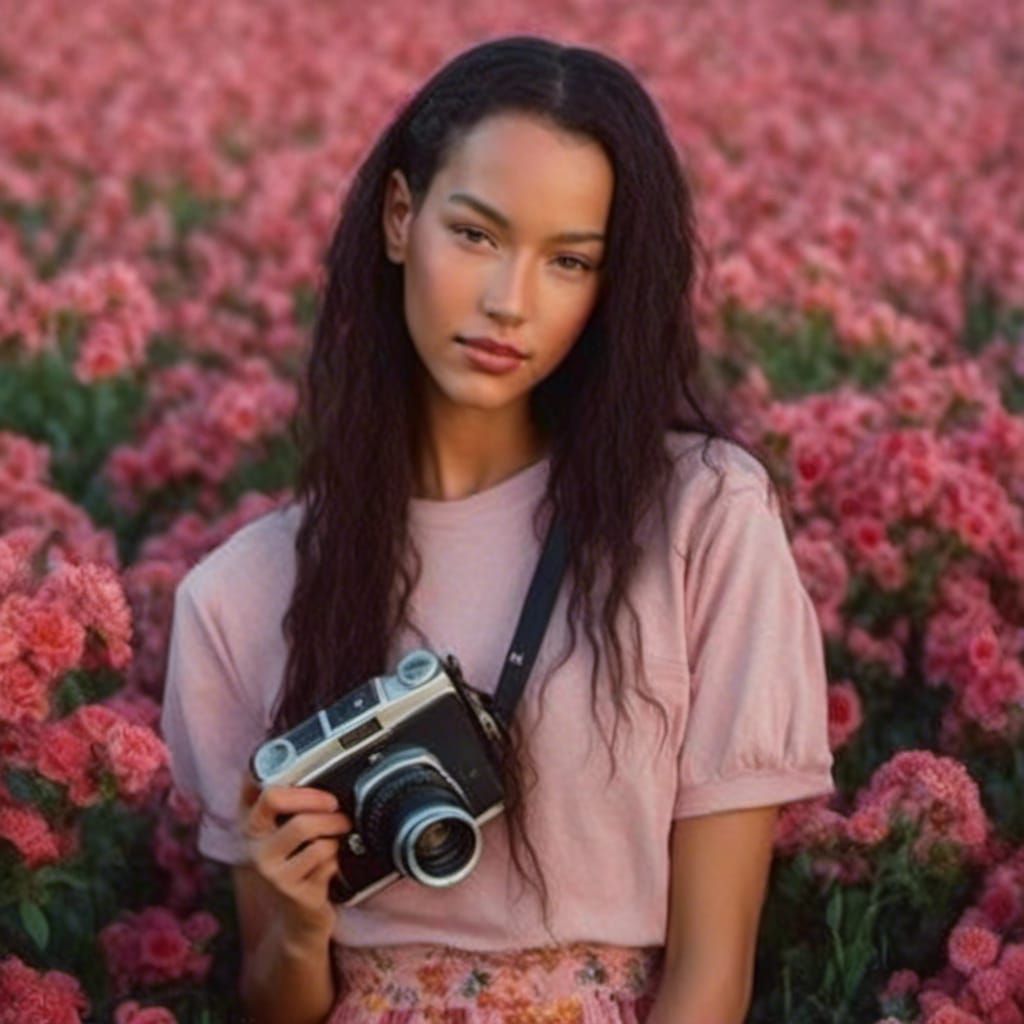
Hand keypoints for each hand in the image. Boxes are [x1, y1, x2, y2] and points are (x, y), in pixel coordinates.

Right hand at [237, 773, 351, 943]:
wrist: (300, 921)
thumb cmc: (296, 867)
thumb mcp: (282, 833)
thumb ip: (286, 802)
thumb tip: (302, 762)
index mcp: (250, 825)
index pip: (257, 786)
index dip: (287, 775)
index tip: (314, 776)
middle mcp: (253, 846)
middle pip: (276, 799)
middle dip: (314, 797)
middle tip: (335, 805)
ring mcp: (270, 870)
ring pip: (305, 827)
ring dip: (334, 826)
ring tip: (342, 829)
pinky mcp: (291, 891)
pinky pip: (324, 858)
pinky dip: (336, 855)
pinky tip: (332, 864)